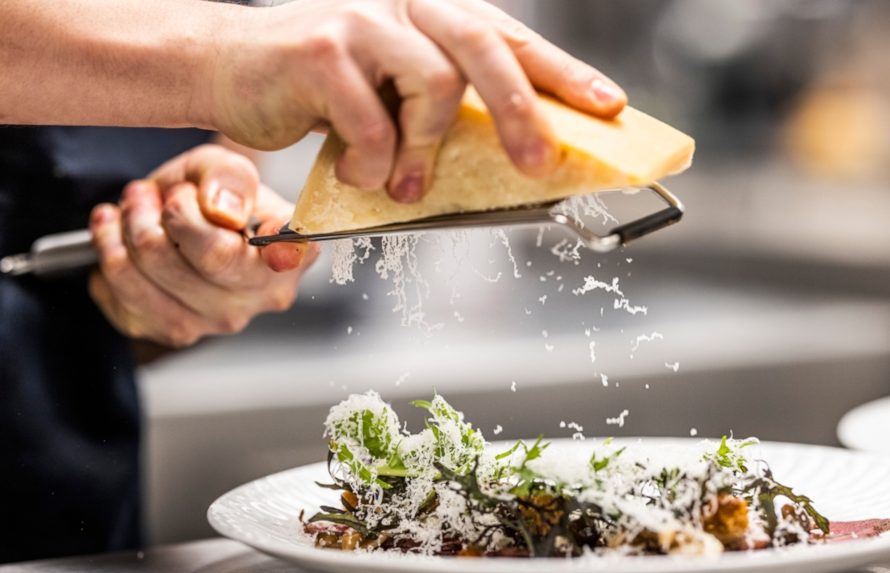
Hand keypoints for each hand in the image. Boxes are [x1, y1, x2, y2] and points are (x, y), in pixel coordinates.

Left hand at [88, 145, 318, 347]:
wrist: (179, 218)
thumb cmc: (212, 194)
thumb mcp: (224, 168)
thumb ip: (230, 177)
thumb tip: (223, 211)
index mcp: (293, 254)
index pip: (278, 253)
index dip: (268, 243)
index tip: (243, 221)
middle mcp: (264, 296)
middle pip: (210, 258)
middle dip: (167, 213)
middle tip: (150, 193)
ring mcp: (220, 321)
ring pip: (158, 275)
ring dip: (128, 231)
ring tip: (131, 207)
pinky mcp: (175, 332)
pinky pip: (125, 295)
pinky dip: (109, 255)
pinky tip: (114, 236)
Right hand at [208, 0, 626, 202]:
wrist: (228, 66)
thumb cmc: (320, 86)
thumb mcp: (392, 88)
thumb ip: (442, 105)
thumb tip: (512, 151)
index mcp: (432, 9)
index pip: (510, 38)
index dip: (563, 73)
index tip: (609, 107)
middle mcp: (405, 1)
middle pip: (485, 49)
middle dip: (520, 111)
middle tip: (539, 163)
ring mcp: (362, 18)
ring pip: (433, 86)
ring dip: (425, 150)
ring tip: (406, 184)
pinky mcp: (322, 50)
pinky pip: (374, 124)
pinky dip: (375, 164)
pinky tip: (359, 173)